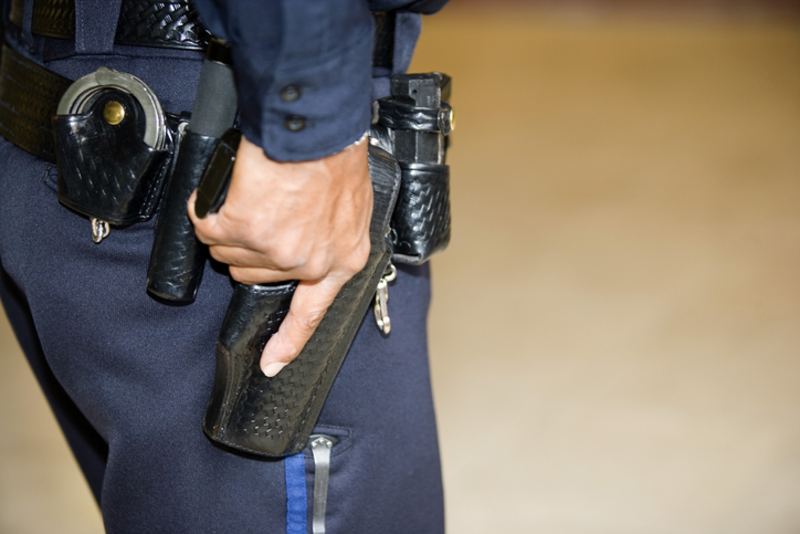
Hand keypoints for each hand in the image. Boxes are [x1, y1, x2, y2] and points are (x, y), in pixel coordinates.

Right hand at [188, 136, 372, 376]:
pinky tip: (226, 192)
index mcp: (342, 260)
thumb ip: (330, 235)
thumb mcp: (352, 206)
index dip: (289, 342)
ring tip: (252, 195)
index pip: (312, 313)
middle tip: (261, 210)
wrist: (318, 126)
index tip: (272, 364)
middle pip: (255, 274)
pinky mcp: (244, 230)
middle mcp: (309, 262)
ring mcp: (276, 250)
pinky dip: (206, 208)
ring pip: (228, 252)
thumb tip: (307, 243)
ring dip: (228, 225)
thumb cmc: (336, 155)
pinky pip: (206, 226)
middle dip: (249, 246)